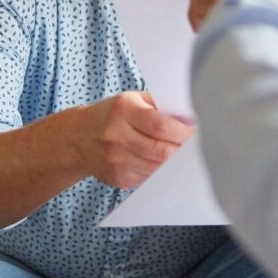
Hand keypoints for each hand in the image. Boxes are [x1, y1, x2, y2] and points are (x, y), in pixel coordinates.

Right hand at [76, 91, 193, 188]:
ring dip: (176, 164)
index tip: (199, 132)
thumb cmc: (114, 114)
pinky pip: (149, 178)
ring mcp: (115, 160)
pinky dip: (162, 172)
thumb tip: (192, 117)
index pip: (160, 125)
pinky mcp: (118, 178)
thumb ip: (161, 105)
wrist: (79, 137)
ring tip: (185, 155)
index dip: (184, 132)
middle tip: (199, 147)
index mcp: (123, 110)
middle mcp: (115, 136)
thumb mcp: (134, 99)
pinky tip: (166, 164)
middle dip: (184, 150)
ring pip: (158, 168)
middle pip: (161, 151)